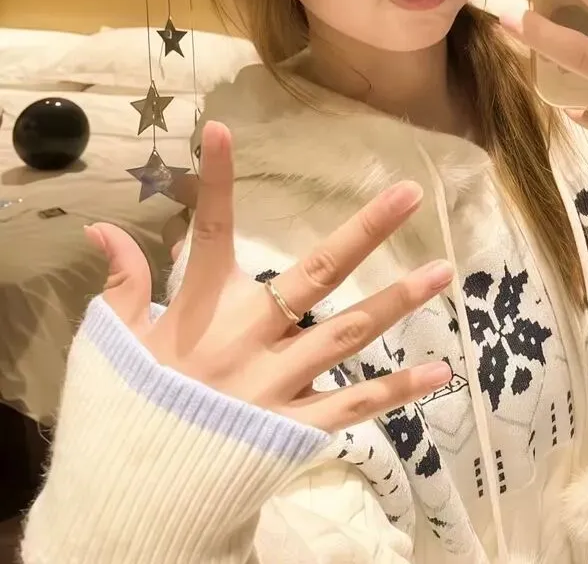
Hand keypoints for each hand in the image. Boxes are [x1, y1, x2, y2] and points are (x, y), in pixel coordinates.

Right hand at [84, 121, 453, 431]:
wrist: (133, 502)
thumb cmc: (127, 412)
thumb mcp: (117, 346)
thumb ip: (123, 284)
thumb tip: (101, 227)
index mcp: (202, 311)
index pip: (209, 231)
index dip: (215, 181)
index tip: (223, 129)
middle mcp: (248, 339)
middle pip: (316, 273)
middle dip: (365, 231)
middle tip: (411, 193)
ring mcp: (277, 384)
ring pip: (348, 332)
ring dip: (397, 300)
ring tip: (443, 270)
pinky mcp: (295, 428)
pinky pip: (354, 406)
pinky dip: (397, 390)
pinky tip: (439, 370)